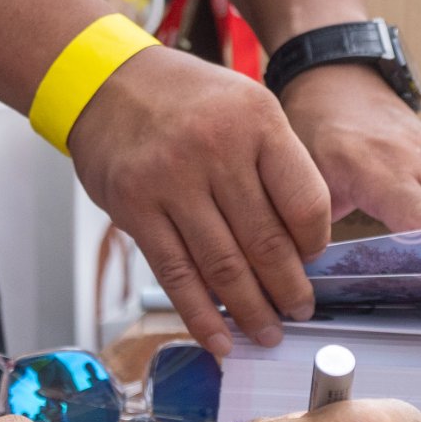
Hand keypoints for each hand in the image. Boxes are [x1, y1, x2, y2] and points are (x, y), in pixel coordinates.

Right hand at [66, 44, 327, 351]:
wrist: (106, 82)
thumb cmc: (186, 101)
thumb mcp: (245, 106)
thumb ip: (276, 164)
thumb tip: (304, 244)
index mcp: (257, 121)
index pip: (305, 202)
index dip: (315, 245)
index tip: (314, 263)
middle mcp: (215, 148)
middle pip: (266, 241)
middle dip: (289, 289)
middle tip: (300, 312)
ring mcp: (171, 179)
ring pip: (223, 266)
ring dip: (251, 311)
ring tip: (267, 333)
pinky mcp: (135, 207)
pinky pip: (176, 274)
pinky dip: (201, 315)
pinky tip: (220, 338)